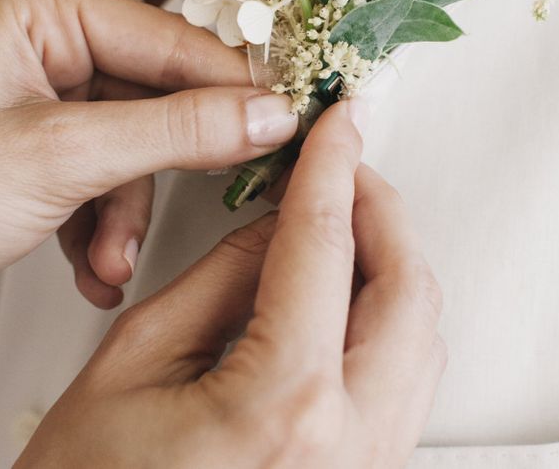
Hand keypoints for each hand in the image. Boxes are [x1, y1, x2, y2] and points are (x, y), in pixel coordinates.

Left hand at [0, 0, 297, 346]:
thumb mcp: (61, 155)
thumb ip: (177, 130)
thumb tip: (266, 114)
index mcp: (40, 10)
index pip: (170, 40)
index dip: (233, 85)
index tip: (288, 118)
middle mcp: (45, 45)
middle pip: (158, 97)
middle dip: (162, 169)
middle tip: (220, 190)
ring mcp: (44, 100)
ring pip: (137, 149)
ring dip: (127, 213)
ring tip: (108, 257)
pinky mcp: (42, 153)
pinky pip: (107, 179)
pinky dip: (103, 227)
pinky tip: (90, 265)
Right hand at [16, 102, 445, 468]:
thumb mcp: (137, 361)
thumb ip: (220, 277)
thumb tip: (278, 222)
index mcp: (283, 407)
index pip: (322, 248)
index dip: (330, 169)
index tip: (337, 124)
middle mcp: (349, 444)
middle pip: (407, 286)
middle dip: (379, 208)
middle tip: (342, 167)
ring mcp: (371, 467)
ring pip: (421, 330)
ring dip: (389, 259)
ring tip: (340, 220)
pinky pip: (407, 373)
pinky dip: (387, 311)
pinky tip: (346, 289)